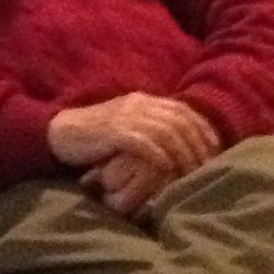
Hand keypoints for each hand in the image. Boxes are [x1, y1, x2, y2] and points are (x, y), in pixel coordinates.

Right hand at [47, 93, 221, 215]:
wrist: (59, 133)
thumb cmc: (95, 137)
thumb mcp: (126, 127)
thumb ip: (149, 130)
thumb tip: (177, 147)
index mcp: (143, 100)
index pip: (184, 110)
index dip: (203, 130)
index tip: (213, 150)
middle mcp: (138, 104)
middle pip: (180, 121)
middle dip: (197, 145)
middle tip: (206, 167)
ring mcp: (125, 117)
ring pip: (167, 132)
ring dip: (182, 153)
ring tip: (189, 173)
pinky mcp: (112, 132)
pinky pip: (143, 142)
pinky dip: (158, 155)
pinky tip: (166, 168)